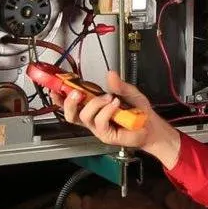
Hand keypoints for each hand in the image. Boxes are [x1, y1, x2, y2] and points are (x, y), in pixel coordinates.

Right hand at [51, 71, 181, 166]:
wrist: (151, 126)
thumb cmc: (139, 112)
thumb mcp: (129, 92)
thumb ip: (119, 84)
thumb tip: (110, 74)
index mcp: (94, 106)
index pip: (72, 103)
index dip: (60, 96)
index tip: (56, 86)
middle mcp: (93, 117)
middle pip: (70, 113)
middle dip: (69, 102)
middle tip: (76, 92)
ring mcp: (98, 127)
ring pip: (83, 117)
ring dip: (94, 104)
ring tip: (109, 98)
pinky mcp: (105, 135)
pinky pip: (99, 122)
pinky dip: (106, 111)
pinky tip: (115, 105)